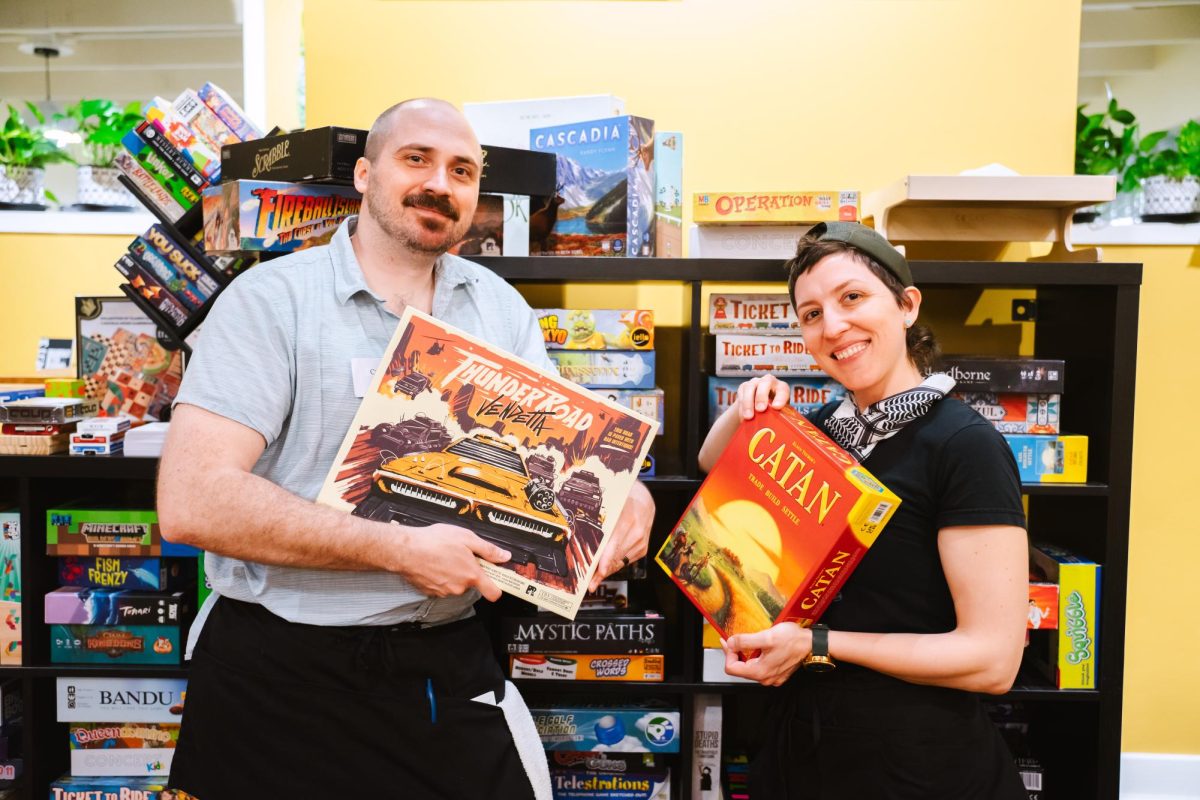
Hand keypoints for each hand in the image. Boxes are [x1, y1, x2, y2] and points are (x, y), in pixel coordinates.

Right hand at [392, 522, 509, 601]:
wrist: (405, 550)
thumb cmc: (434, 541)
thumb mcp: (467, 538)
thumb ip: (488, 550)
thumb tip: (504, 556)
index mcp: (471, 575)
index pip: (493, 593)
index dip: (497, 587)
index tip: (498, 580)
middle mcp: (459, 587)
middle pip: (471, 583)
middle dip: (468, 570)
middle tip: (460, 554)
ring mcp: (444, 591)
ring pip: (455, 584)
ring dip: (453, 573)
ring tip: (444, 556)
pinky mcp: (430, 592)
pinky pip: (441, 585)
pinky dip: (439, 576)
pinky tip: (433, 562)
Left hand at [589, 480, 655, 590]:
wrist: (644, 500)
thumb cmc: (625, 500)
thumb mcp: (612, 505)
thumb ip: (600, 520)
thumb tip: (581, 535)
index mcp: (627, 519)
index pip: (614, 545)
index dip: (606, 561)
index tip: (600, 572)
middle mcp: (636, 533)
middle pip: (616, 557)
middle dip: (601, 571)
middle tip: (589, 583)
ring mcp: (640, 542)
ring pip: (620, 562)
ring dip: (607, 571)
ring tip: (594, 579)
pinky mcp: (643, 549)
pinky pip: (626, 562)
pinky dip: (615, 565)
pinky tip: (606, 569)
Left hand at [722, 622, 811, 686]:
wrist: (812, 644)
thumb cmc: (792, 640)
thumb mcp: (766, 637)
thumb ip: (745, 641)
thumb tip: (730, 643)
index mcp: (759, 672)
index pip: (731, 667)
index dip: (727, 653)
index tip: (728, 641)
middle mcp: (765, 678)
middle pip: (740, 668)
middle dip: (735, 653)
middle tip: (734, 638)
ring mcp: (772, 677)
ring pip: (750, 667)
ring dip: (746, 654)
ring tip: (749, 641)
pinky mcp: (777, 673)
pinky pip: (760, 666)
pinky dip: (757, 656)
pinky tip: (760, 646)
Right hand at [737, 374, 790, 419]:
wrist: (758, 406)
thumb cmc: (772, 411)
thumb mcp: (779, 412)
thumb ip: (779, 416)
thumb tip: (779, 431)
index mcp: (781, 387)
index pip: (783, 390)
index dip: (780, 398)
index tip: (776, 407)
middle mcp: (768, 381)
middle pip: (765, 383)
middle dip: (762, 396)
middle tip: (760, 409)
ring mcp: (755, 382)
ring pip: (750, 388)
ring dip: (748, 402)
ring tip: (748, 417)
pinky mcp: (744, 387)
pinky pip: (741, 395)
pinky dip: (741, 407)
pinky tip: (743, 417)